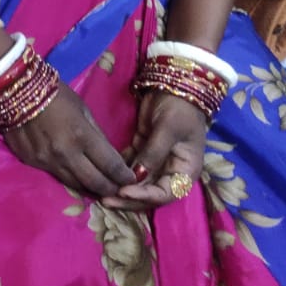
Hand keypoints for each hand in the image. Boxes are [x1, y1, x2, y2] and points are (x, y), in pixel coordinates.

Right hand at [0, 81, 136, 197]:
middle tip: (120, 191)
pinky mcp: (31, 163)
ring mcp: (46, 161)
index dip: (124, 176)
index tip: (132, 179)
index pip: (110, 166)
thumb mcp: (83, 109)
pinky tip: (76, 177)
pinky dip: (69, 178)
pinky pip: (56, 176)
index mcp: (82, 136)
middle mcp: (65, 154)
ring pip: (75, 185)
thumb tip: (109, 157)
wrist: (15, 88)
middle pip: (95, 183)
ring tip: (101, 190)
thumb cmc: (55, 93)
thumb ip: (96, 135)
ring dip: (91, 189)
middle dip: (111, 189)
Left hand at [103, 93, 207, 210]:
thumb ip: (153, 154)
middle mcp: (171, 172)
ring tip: (100, 193)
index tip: (125, 192)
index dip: (145, 197)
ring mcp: (155, 162)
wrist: (173, 85)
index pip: (165, 194)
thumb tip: (136, 177)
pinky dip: (117, 172)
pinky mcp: (142, 150)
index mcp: (185, 171)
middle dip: (128, 198)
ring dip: (120, 188)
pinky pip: (129, 167)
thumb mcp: (168, 129)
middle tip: (106, 200)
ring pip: (137, 183)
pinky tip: (101, 175)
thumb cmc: (179, 109)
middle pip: (149, 193)